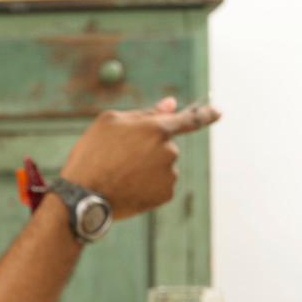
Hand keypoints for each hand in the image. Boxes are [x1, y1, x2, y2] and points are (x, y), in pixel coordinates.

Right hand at [60, 97, 220, 219]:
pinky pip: (160, 184)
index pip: (190, 119)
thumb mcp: (109, 123)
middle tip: (118, 158)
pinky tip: (126, 186)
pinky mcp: (165, 194)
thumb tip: (171, 105)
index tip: (218, 112)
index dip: (205, 114)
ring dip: (146, 167)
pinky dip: (146, 184)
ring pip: (163, 165)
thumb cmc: (92, 154)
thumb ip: (144, 112)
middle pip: (165, 145)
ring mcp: (169, 174)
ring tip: (118, 174)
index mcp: (157, 128)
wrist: (83, 196)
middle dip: (148, 148)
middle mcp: (169, 151)